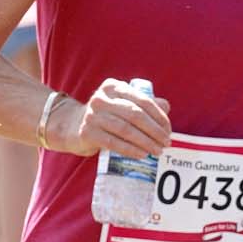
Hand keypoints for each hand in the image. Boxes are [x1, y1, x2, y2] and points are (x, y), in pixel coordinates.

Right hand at [55, 78, 171, 157]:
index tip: (168, 130)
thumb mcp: (123, 105)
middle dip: (154, 131)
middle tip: (166, 143)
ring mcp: (92, 115)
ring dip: (145, 142)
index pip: (142, 100)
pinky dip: (130, 150)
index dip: (159, 116)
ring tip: (157, 151)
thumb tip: (166, 106)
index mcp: (113, 87)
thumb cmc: (106, 116)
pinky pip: (113, 143)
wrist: (74, 126)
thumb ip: (144, 104)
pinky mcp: (87, 132)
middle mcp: (101, 98)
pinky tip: (142, 154)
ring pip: (126, 130)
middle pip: (135, 115)